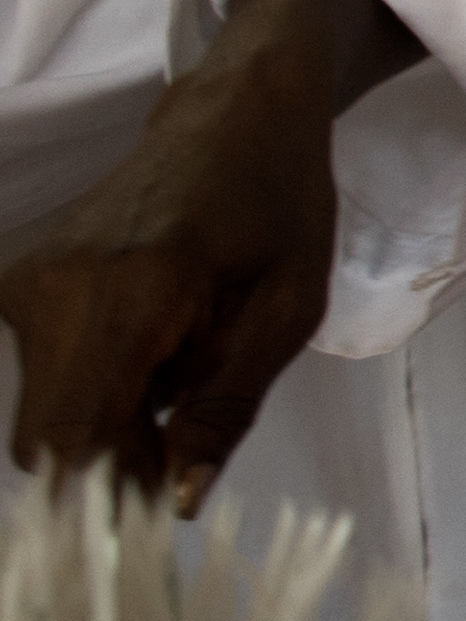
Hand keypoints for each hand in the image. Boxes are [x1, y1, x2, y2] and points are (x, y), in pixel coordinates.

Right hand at [0, 0, 411, 509]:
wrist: (233, 117)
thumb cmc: (279, 207)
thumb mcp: (285, 315)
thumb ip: (225, 411)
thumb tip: (175, 503)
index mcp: (129, 294)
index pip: (79, 437)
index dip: (118, 488)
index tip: (169, 500)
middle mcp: (54, 288)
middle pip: (50, 437)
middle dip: (115, 464)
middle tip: (187, 445)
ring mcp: (26, 282)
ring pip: (45, 411)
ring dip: (109, 423)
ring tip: (183, 377)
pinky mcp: (20, 282)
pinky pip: (43, 373)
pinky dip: (96, 386)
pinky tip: (154, 353)